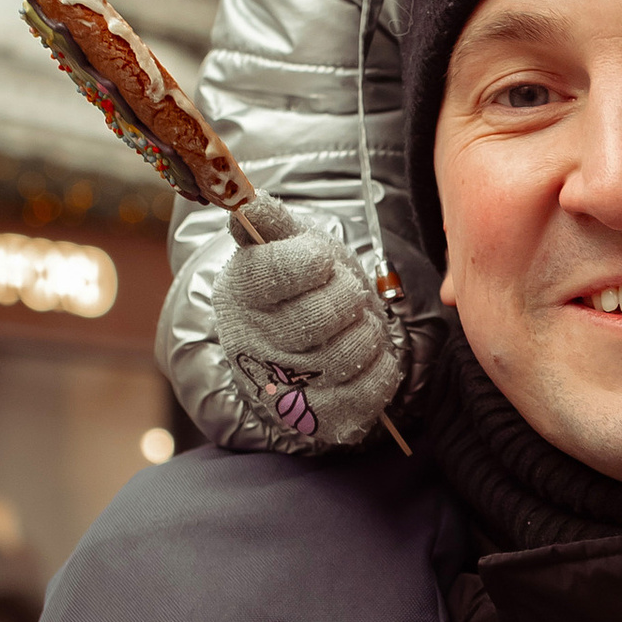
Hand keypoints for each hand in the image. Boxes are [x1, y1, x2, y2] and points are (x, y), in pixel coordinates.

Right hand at [211, 198, 405, 452]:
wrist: (296, 344)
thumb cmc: (296, 286)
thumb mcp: (284, 245)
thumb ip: (271, 222)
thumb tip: (249, 202)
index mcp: (240, 293)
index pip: (276, 272)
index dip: (312, 262)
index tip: (319, 263)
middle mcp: (253, 346)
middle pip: (319, 316)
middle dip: (347, 296)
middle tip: (344, 294)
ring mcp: (284, 389)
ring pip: (349, 353)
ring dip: (366, 331)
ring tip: (353, 324)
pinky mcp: (319, 419)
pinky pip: (369, 391)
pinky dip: (381, 368)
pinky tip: (366, 355)